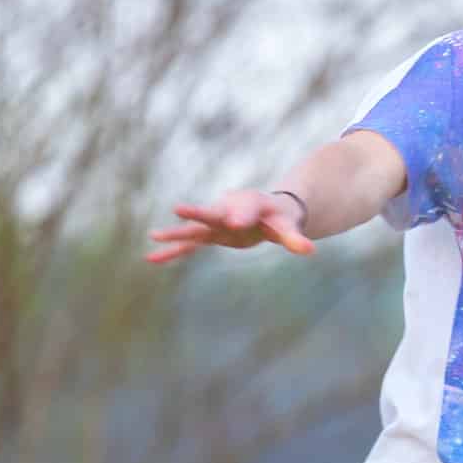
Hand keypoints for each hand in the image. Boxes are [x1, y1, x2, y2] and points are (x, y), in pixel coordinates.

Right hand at [145, 190, 314, 264]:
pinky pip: (190, 245)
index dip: (242, 215)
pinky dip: (173, 252)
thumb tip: (310, 250)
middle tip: (179, 209)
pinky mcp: (210, 235)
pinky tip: (152, 259)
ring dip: (176, 234)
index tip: (236, 223)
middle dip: (197, 212)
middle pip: (211, 212)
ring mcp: (216, 223)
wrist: (267, 210)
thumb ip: (295, 238)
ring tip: (154, 236)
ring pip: (194, 229)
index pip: (246, 209)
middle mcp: (228, 210)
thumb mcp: (289, 227)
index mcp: (250, 204)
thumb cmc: (280, 217)